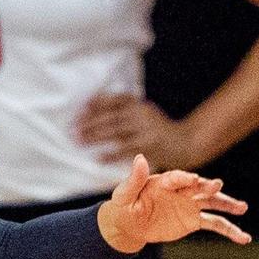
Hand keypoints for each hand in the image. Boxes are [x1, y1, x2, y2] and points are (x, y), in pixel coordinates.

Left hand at [76, 93, 198, 169]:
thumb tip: (90, 105)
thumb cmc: (157, 127)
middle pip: (110, 117)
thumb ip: (123, 108)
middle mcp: (140, 114)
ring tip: (79, 141)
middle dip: (89, 123)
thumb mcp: (143, 110)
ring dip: (95, 137)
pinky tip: (98, 158)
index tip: (79, 110)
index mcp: (137, 104)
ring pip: (115, 132)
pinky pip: (126, 151)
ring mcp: (145, 131)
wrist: (187, 142)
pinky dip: (111, 155)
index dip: (95, 105)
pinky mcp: (149, 147)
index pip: (112, 101)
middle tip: (71, 129)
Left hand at [97, 154, 250, 253]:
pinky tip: (244, 237)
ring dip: (227, 204)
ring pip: (212, 203)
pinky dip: (230, 230)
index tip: (194, 178)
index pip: (176, 178)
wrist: (130, 224)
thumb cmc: (124, 205)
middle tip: (218, 186)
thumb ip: (134, 178)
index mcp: (163, 181)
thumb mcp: (124, 193)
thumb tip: (140, 157)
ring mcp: (189, 205)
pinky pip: (215, 224)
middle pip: (197, 187)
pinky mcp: (193, 220)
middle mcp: (180, 191)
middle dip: (207, 187)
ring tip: (243, 207)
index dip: (185, 178)